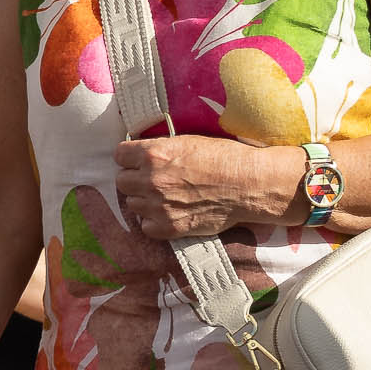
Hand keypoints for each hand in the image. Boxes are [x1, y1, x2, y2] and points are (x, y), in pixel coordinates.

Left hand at [114, 137, 292, 238]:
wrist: (250, 184)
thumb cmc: (226, 158)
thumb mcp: (189, 141)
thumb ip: (161, 149)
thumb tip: (143, 156)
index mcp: (154, 154)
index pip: (120, 155)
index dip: (131, 158)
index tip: (139, 161)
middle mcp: (151, 180)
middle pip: (122, 181)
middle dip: (136, 179)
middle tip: (155, 180)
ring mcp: (158, 206)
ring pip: (132, 204)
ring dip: (145, 201)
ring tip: (167, 197)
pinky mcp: (169, 228)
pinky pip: (146, 227)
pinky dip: (156, 221)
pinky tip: (172, 212)